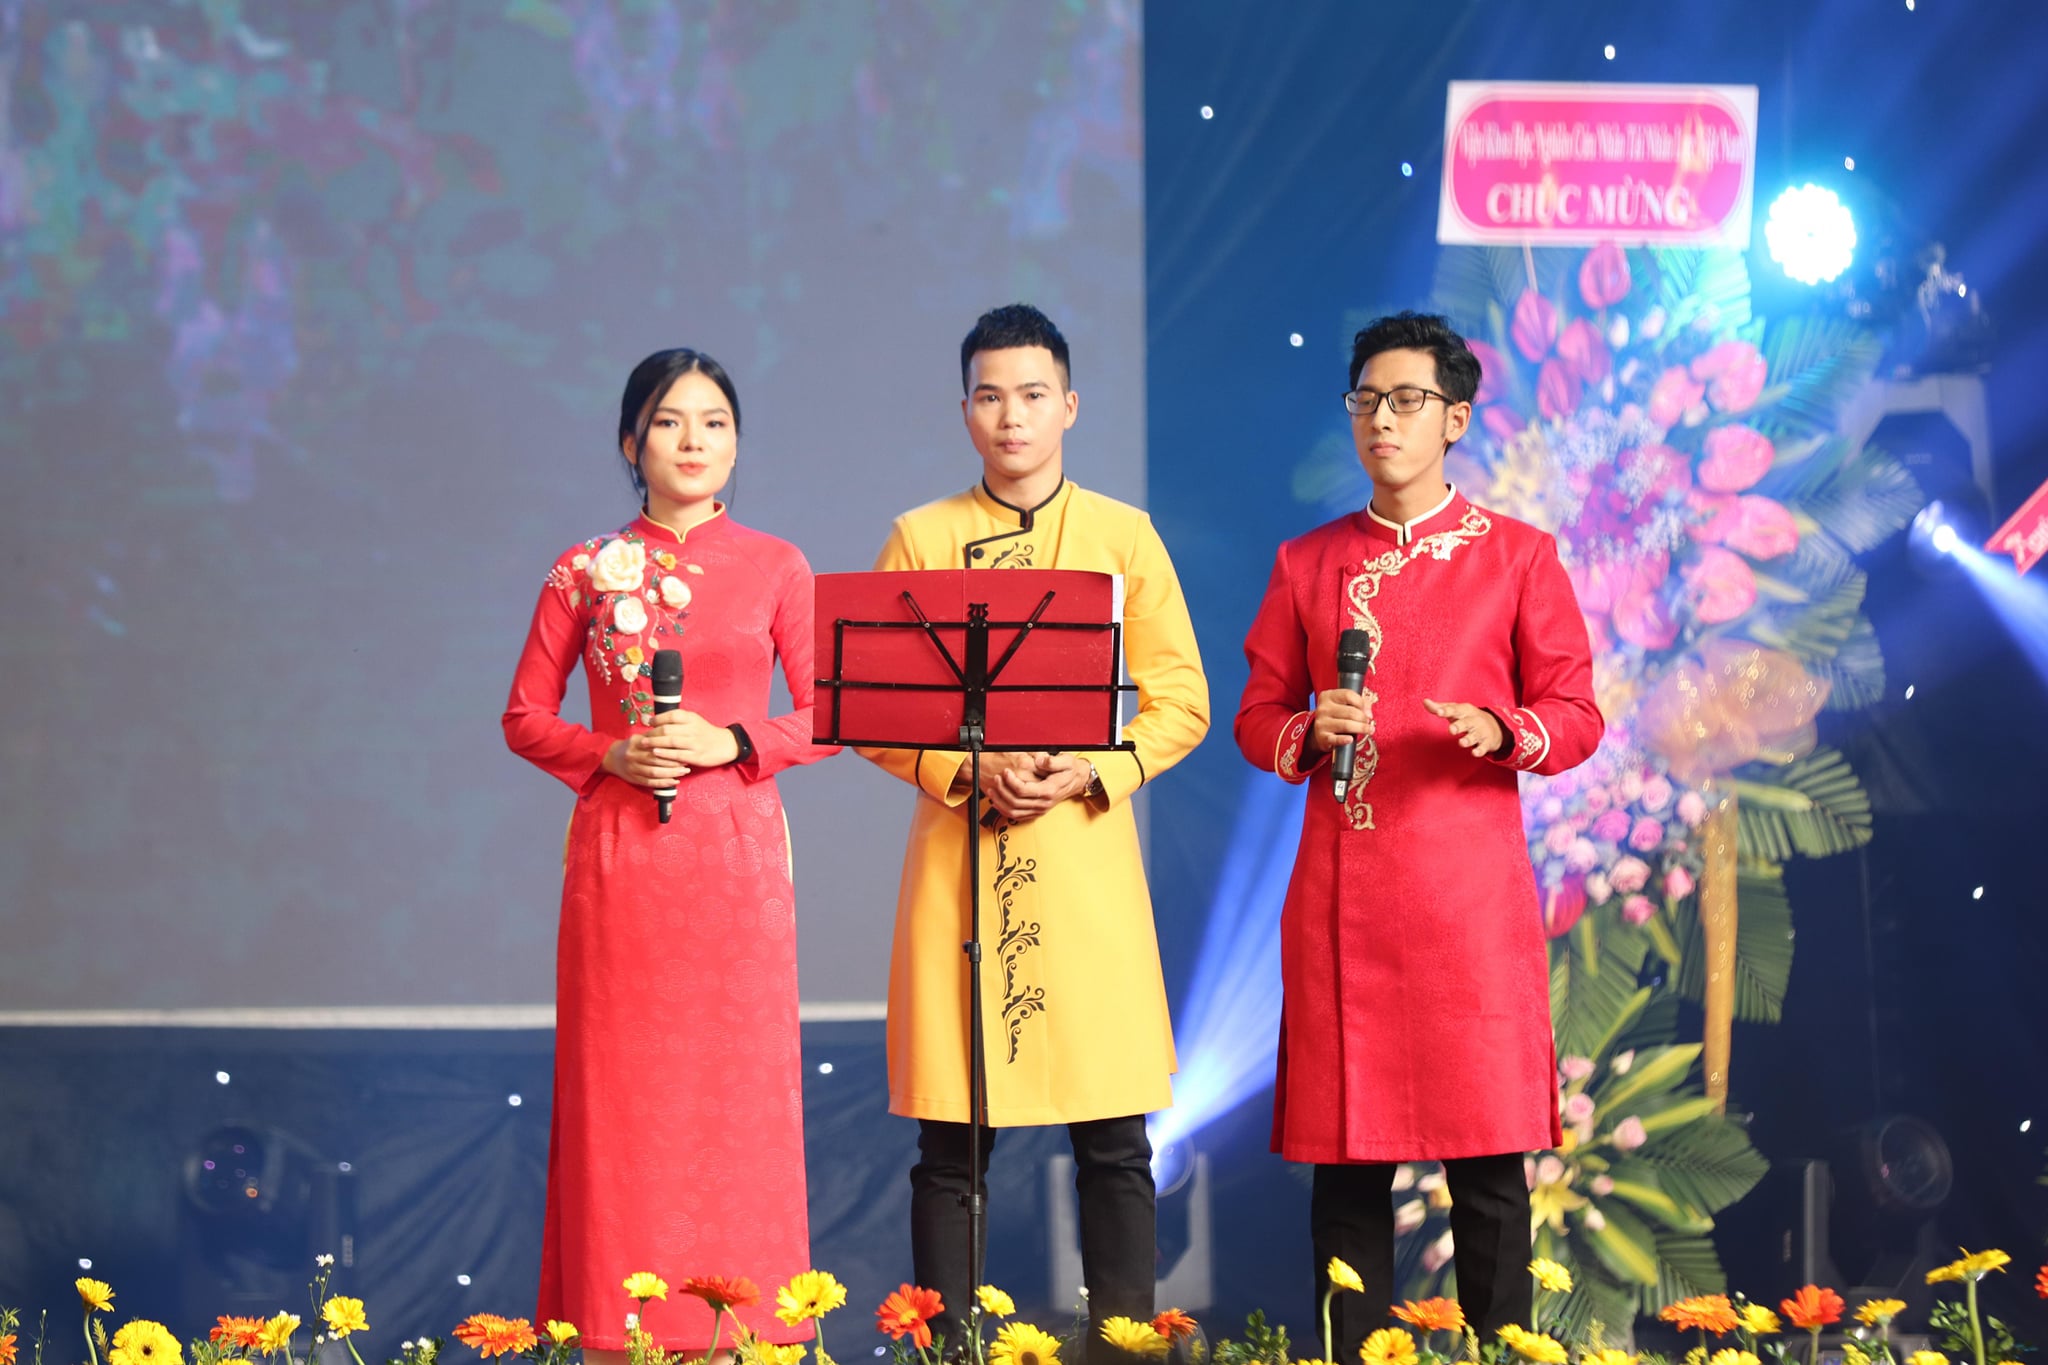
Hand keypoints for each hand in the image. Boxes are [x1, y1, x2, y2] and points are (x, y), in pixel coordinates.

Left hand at [603, 711, 736, 787]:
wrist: (725, 745)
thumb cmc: (705, 732)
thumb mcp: (694, 720)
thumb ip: (677, 720)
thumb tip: (654, 720)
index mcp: (692, 718)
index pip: (671, 715)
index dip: (658, 719)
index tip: (649, 723)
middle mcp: (693, 729)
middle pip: (667, 729)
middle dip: (652, 734)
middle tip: (642, 737)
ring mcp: (695, 743)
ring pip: (670, 742)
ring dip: (655, 743)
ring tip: (644, 745)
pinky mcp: (696, 756)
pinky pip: (677, 755)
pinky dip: (665, 754)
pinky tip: (656, 753)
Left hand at [982, 751, 1091, 823]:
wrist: (1078, 780)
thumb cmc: (1071, 770)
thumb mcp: (1066, 761)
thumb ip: (1052, 761)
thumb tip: (1039, 760)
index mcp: (1048, 791)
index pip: (1023, 790)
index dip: (1011, 781)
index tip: (1006, 771)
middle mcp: (1043, 803)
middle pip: (1016, 802)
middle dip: (1003, 790)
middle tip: (997, 778)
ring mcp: (1040, 809)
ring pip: (1014, 812)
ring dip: (1000, 802)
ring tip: (992, 790)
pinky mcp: (1037, 811)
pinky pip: (1018, 816)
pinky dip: (1005, 811)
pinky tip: (998, 802)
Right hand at [1309, 688, 1373, 753]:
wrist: (1321, 731)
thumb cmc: (1336, 716)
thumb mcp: (1344, 704)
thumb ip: (1358, 702)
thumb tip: (1368, 713)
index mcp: (1328, 696)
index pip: (1348, 695)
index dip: (1362, 703)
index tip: (1368, 712)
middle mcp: (1323, 709)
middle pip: (1350, 712)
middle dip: (1363, 718)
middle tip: (1368, 723)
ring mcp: (1322, 723)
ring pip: (1346, 725)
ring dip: (1361, 728)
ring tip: (1369, 730)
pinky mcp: (1322, 737)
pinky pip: (1336, 739)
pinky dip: (1345, 739)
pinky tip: (1351, 739)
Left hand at [1423, 698, 1504, 756]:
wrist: (1495, 726)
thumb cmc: (1468, 717)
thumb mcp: (1456, 711)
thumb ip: (1440, 708)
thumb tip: (1425, 701)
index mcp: (1465, 710)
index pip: (1455, 709)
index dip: (1446, 711)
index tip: (1438, 712)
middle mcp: (1473, 720)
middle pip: (1466, 723)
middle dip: (1459, 726)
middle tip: (1451, 729)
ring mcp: (1481, 732)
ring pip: (1474, 736)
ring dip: (1468, 740)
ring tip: (1462, 742)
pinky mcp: (1486, 743)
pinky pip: (1483, 747)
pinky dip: (1479, 750)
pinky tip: (1475, 753)